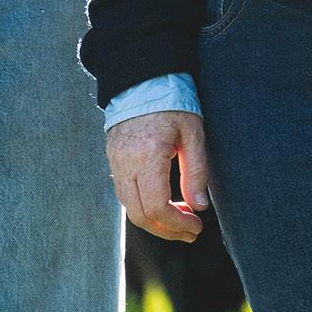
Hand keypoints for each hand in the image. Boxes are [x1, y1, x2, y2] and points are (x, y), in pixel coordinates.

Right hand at [107, 111, 209, 242]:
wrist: (142, 80)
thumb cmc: (173, 104)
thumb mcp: (193, 135)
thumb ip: (196, 172)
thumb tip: (199, 206)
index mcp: (148, 156)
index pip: (157, 207)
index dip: (177, 224)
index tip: (197, 226)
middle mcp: (126, 163)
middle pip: (139, 215)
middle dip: (166, 230)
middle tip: (190, 232)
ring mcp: (115, 161)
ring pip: (129, 208)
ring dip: (155, 221)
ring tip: (179, 220)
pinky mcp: (113, 159)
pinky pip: (124, 193)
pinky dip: (143, 206)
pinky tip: (163, 203)